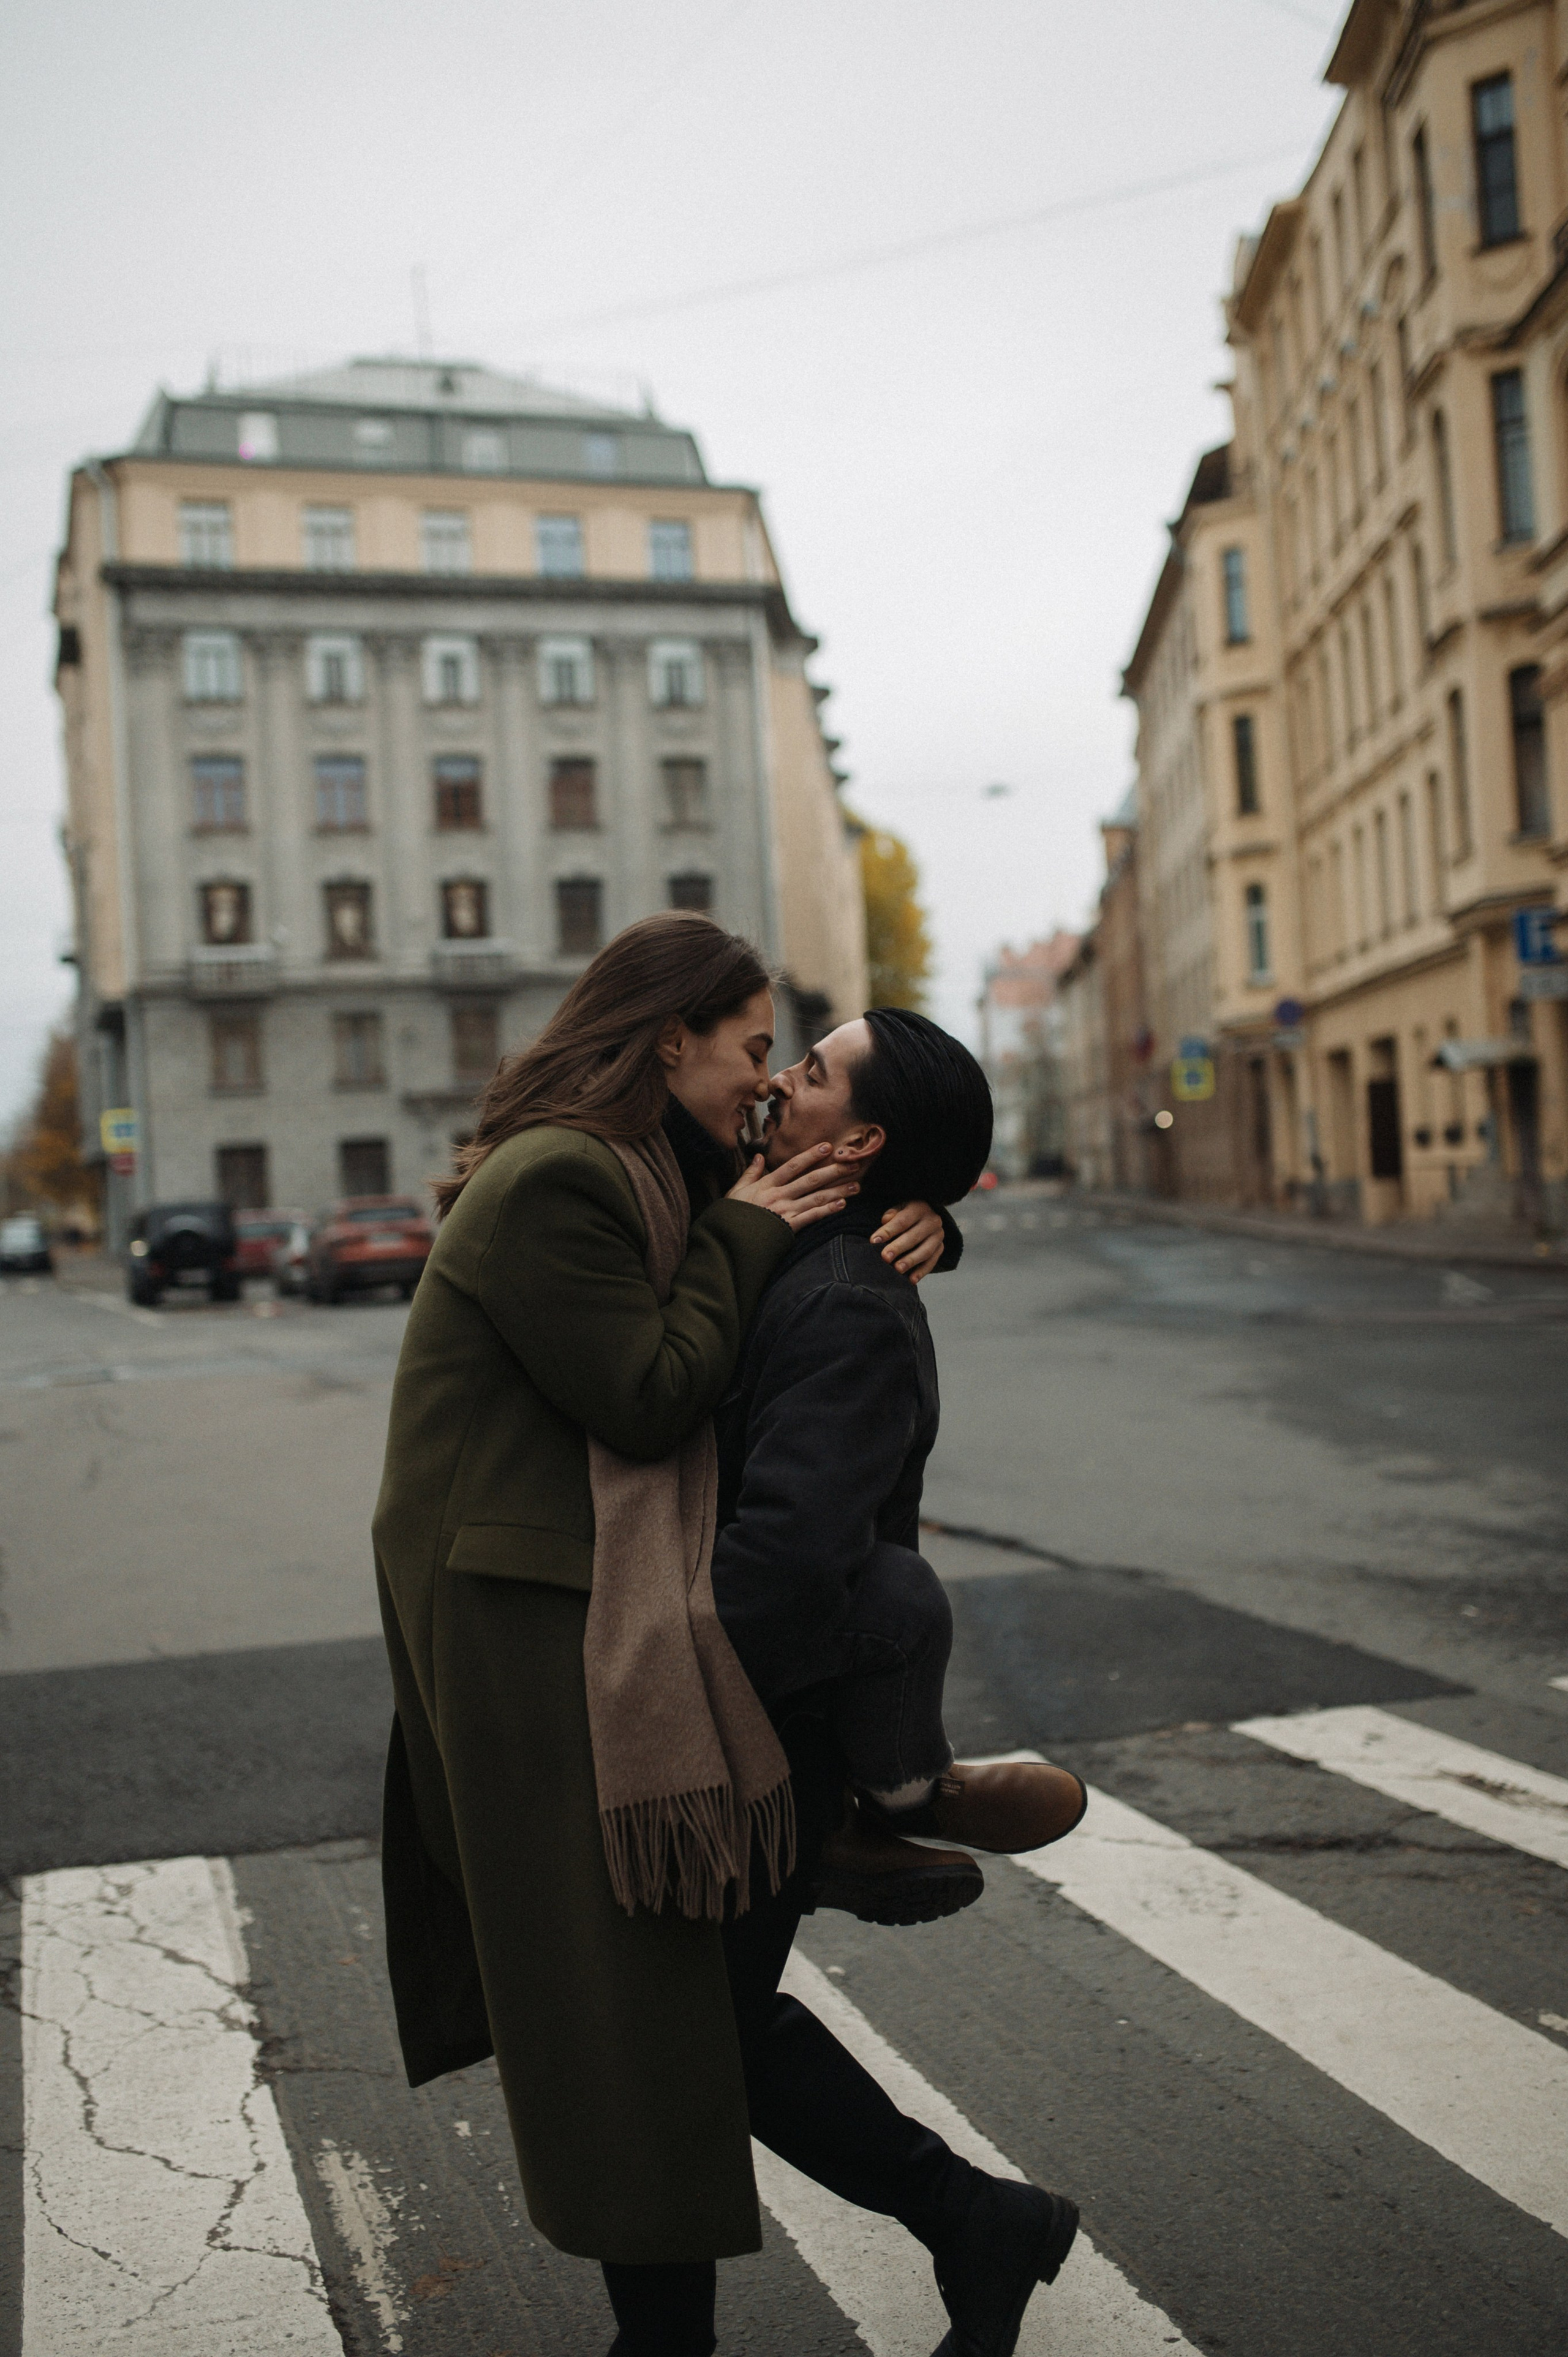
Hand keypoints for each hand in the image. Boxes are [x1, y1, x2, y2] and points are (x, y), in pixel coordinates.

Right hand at [728, 1143, 858, 1231]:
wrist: (727, 1240)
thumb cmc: (731, 1216)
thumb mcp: (736, 1190)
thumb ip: (750, 1173)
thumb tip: (759, 1156)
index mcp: (766, 1184)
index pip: (792, 1166)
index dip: (811, 1155)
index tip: (827, 1146)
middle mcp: (778, 1195)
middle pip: (810, 1180)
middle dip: (833, 1171)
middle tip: (853, 1164)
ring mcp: (785, 1211)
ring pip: (816, 1197)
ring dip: (837, 1190)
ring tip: (856, 1185)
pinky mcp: (788, 1227)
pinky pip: (812, 1217)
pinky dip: (828, 1210)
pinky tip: (842, 1204)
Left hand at [871, 1200, 944, 1281]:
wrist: (926, 1216)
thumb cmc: (906, 1213)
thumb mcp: (899, 1208)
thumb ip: (892, 1213)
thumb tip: (885, 1220)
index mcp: (920, 1208)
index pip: (902, 1220)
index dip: (888, 1231)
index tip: (874, 1241)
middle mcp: (932, 1221)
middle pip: (914, 1236)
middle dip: (898, 1247)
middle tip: (885, 1257)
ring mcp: (938, 1236)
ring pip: (925, 1251)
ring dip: (910, 1261)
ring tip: (897, 1269)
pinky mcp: (940, 1248)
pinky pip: (932, 1262)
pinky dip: (922, 1272)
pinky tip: (911, 1280)